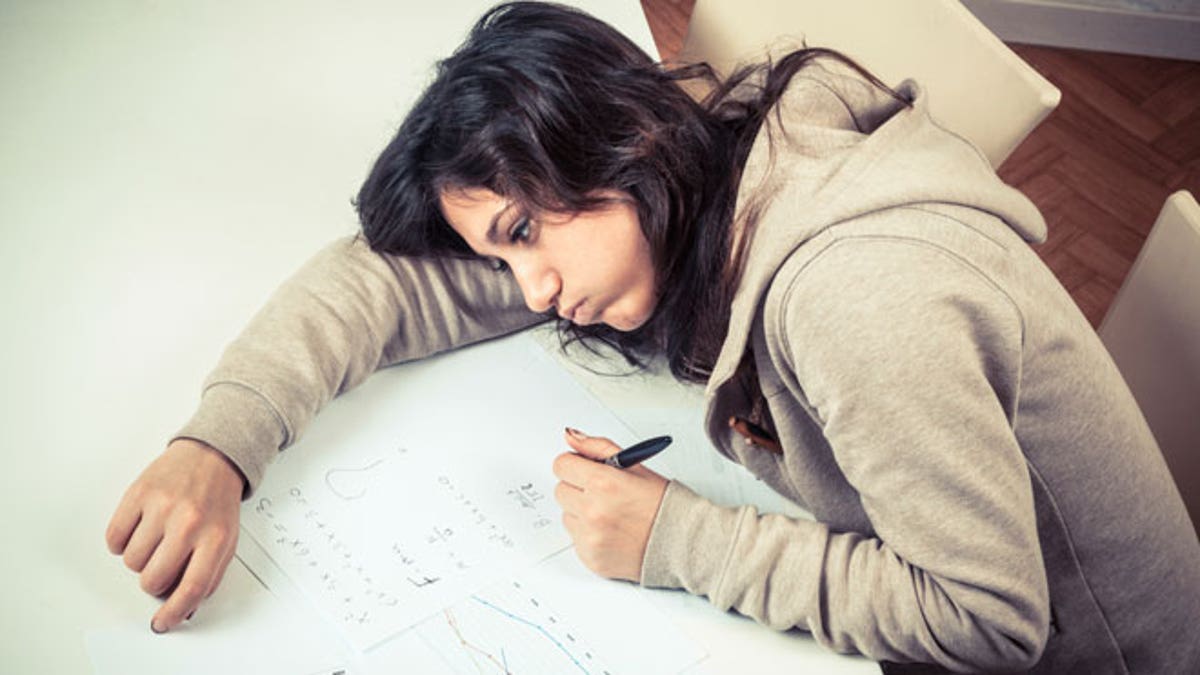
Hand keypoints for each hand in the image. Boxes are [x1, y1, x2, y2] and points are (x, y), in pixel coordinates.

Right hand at [105, 438, 245, 632]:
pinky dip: (120, 541)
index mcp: (216, 538)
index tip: (161, 623)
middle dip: (153, 580)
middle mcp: (190, 523)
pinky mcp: (139, 493)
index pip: (191, 589)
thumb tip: (184, 609)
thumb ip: (209, 574)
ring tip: (155, 538)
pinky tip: (138, 528)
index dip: (172, 613)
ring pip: (131, 562)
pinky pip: (114, 538)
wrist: (213, 457)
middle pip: (154, 579)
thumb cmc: (217, 501)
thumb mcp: (226, 538)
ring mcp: (163, 507)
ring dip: (139, 558)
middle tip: (162, 563)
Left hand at [552, 429, 667, 581]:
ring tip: (610, 515)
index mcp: (603, 483)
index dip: (574, 465)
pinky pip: (575, 539)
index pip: (561, 465)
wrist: (680, 542)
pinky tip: (611, 532)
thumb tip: (570, 437)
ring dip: (581, 513)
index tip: (584, 470)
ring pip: (566, 515)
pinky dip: (588, 535)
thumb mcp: (634, 466)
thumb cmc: (661, 504)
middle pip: (560, 490)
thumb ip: (598, 448)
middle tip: (603, 494)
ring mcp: (590, 537)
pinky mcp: (590, 557)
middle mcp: (593, 511)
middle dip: (578, 488)